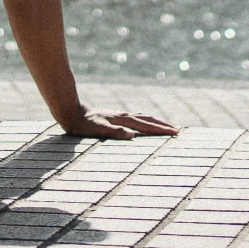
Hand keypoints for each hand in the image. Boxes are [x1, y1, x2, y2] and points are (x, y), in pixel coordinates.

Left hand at [58, 106, 178, 139]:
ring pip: (142, 118)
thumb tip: (132, 136)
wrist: (71, 111)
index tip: (175, 133)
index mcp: (122, 120)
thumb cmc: (83, 124)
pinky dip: (145, 121)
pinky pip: (135, 118)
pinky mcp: (115, 117)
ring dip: (155, 122)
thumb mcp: (97, 130)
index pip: (146, 126)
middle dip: (162, 125)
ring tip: (166, 127)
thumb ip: (114, 132)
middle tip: (177, 131)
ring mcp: (119, 115)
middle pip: (147, 119)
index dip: (161, 130)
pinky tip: (144, 124)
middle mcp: (123, 116)